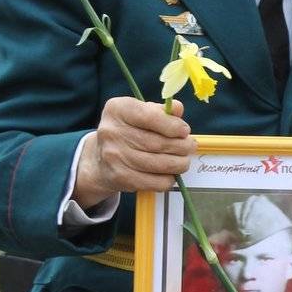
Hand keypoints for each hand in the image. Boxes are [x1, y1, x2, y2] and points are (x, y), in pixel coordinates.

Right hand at [74, 97, 196, 207]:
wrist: (101, 160)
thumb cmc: (129, 131)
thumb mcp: (141, 113)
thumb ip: (160, 110)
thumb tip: (177, 109)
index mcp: (117, 109)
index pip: (149, 116)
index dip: (172, 125)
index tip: (185, 131)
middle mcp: (111, 132)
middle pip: (157, 143)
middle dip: (181, 146)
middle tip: (190, 146)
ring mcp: (114, 156)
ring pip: (159, 164)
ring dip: (179, 164)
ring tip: (184, 161)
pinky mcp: (120, 178)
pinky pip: (154, 182)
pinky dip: (168, 179)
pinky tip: (170, 174)